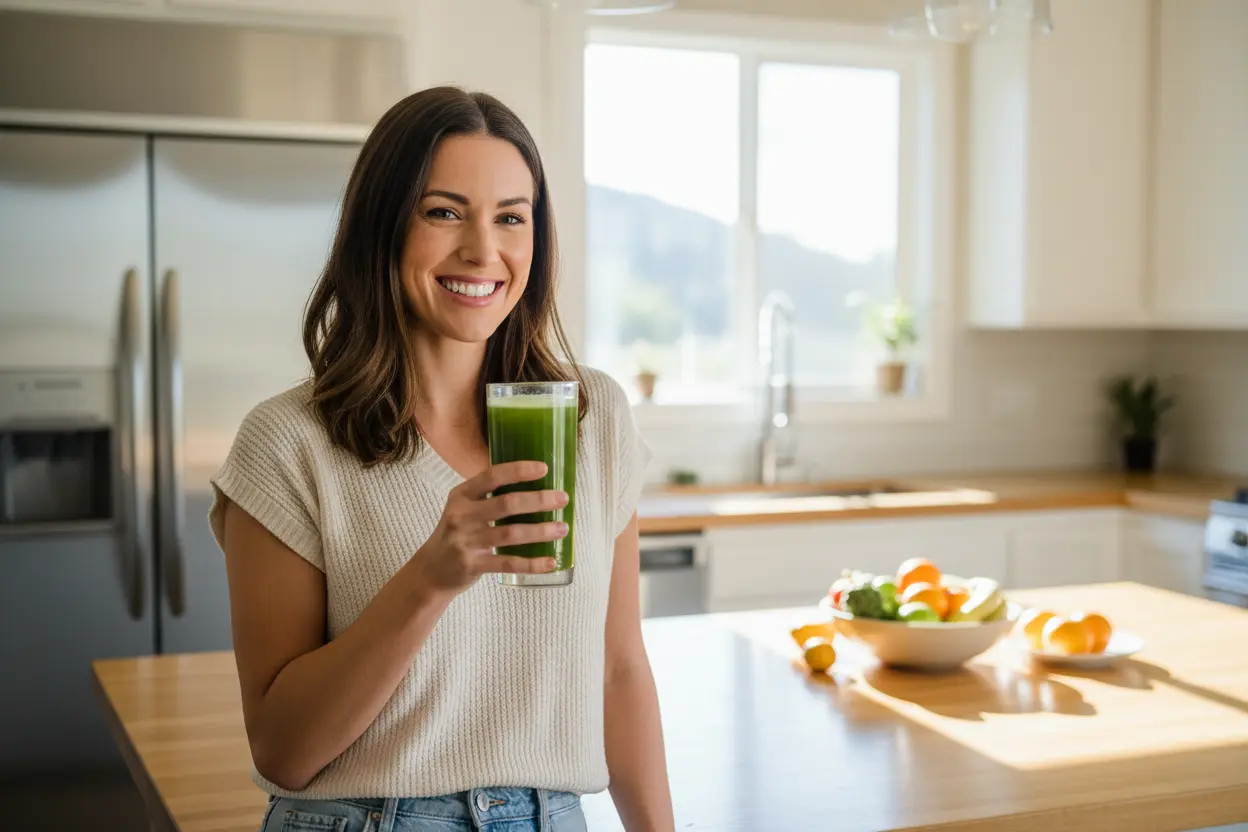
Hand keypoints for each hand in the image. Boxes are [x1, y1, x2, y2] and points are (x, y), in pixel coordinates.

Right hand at [410, 461, 568, 594]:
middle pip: (506, 504)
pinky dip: (532, 563)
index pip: (492, 476)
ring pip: (510, 534)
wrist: (432, 570)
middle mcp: (462, 515)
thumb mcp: (464, 507)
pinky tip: (551, 561)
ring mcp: (466, 541)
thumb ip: (490, 496)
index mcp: (462, 495)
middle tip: (563, 499)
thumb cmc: (457, 533)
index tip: (544, 469)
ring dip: (541, 531)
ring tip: (563, 528)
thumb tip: (535, 484)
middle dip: (539, 500)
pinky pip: (508, 563)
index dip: (519, 471)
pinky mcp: (472, 565)